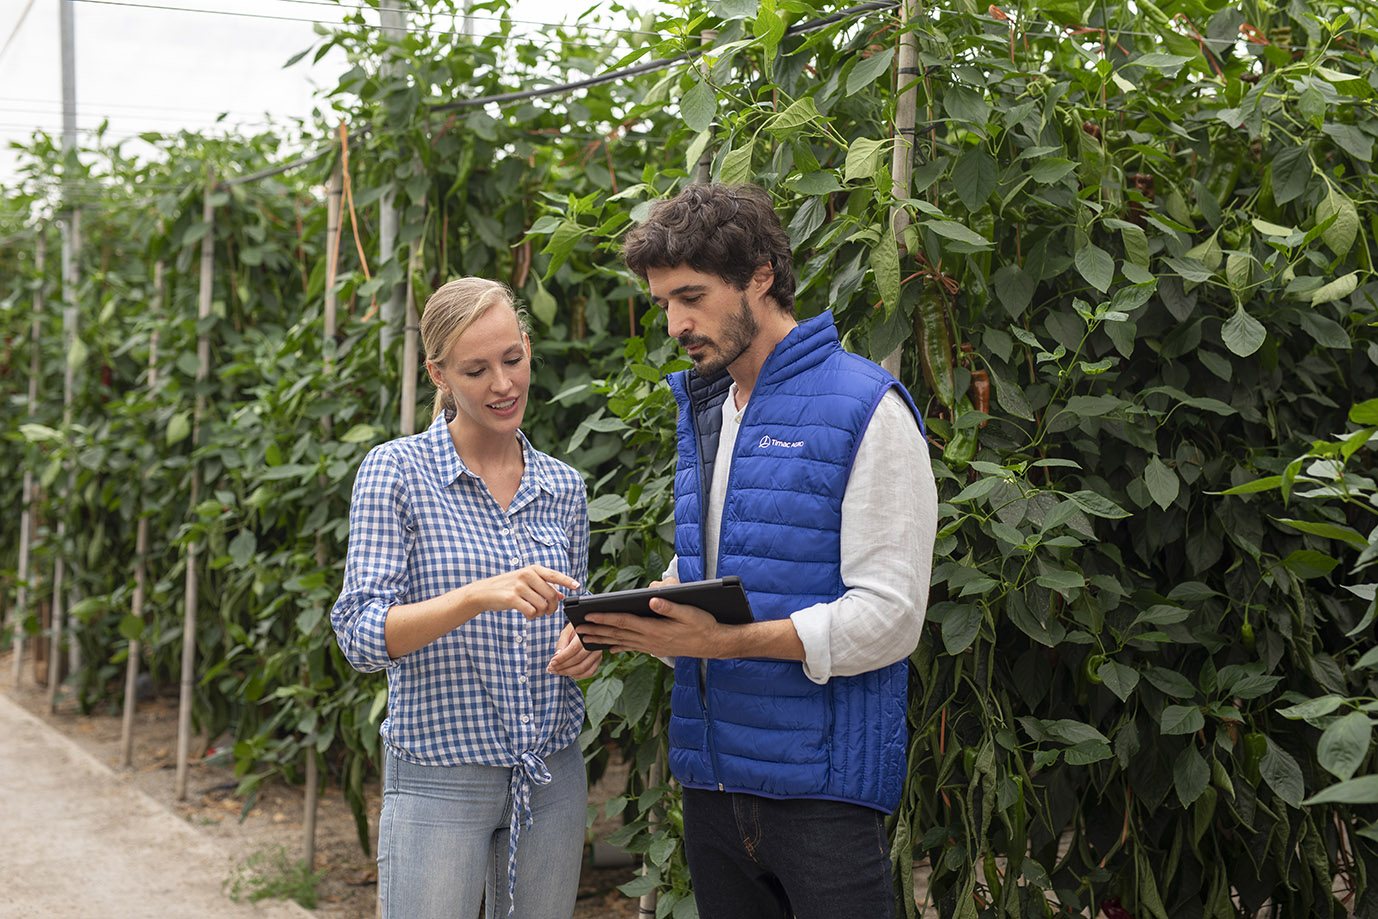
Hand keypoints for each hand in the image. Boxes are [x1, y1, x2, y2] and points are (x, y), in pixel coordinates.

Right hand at [470, 565, 578, 619]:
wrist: (483, 592)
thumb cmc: (507, 587)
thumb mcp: (526, 582)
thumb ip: (543, 587)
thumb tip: (561, 596)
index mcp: (533, 569)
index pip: (555, 575)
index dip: (567, 581)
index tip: (577, 587)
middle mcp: (527, 575)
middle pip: (552, 595)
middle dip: (553, 608)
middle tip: (549, 612)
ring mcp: (519, 586)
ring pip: (542, 606)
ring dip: (541, 613)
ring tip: (535, 612)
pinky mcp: (512, 598)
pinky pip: (531, 612)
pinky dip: (532, 616)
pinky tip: (527, 614)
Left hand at [548, 623, 600, 678]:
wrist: (587, 628)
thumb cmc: (575, 630)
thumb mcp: (566, 632)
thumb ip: (562, 643)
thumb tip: (557, 656)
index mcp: (586, 635)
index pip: (573, 649)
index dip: (562, 658)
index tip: (552, 662)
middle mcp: (595, 644)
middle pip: (577, 660)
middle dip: (562, 666)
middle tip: (551, 669)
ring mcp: (598, 653)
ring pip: (583, 668)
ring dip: (568, 672)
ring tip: (556, 671)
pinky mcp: (599, 660)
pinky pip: (589, 672)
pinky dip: (578, 675)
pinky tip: (569, 673)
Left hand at [577, 596, 722, 657]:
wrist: (714, 644)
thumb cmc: (703, 625)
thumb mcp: (690, 612)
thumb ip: (669, 606)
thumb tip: (651, 598)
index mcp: (654, 629)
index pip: (624, 621)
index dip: (605, 617)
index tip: (588, 615)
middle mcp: (650, 640)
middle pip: (617, 633)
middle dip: (596, 629)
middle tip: (577, 628)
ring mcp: (651, 646)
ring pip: (621, 641)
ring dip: (602, 638)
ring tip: (586, 637)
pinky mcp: (655, 648)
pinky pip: (631, 647)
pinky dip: (618, 646)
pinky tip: (609, 647)